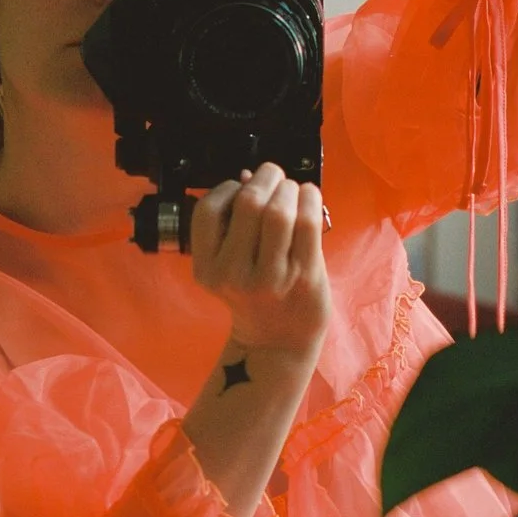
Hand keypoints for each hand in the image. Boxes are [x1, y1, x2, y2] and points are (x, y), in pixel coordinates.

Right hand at [189, 163, 331, 364]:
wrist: (278, 342)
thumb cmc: (255, 294)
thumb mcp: (228, 264)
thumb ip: (233, 223)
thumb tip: (248, 175)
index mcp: (207, 270)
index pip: (208, 211)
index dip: (228, 188)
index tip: (242, 186)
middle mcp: (233, 275)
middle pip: (249, 203)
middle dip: (265, 177)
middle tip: (274, 176)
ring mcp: (271, 278)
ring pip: (280, 211)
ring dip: (289, 188)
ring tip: (292, 190)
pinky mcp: (304, 276)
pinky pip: (308, 223)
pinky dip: (310, 198)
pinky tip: (309, 196)